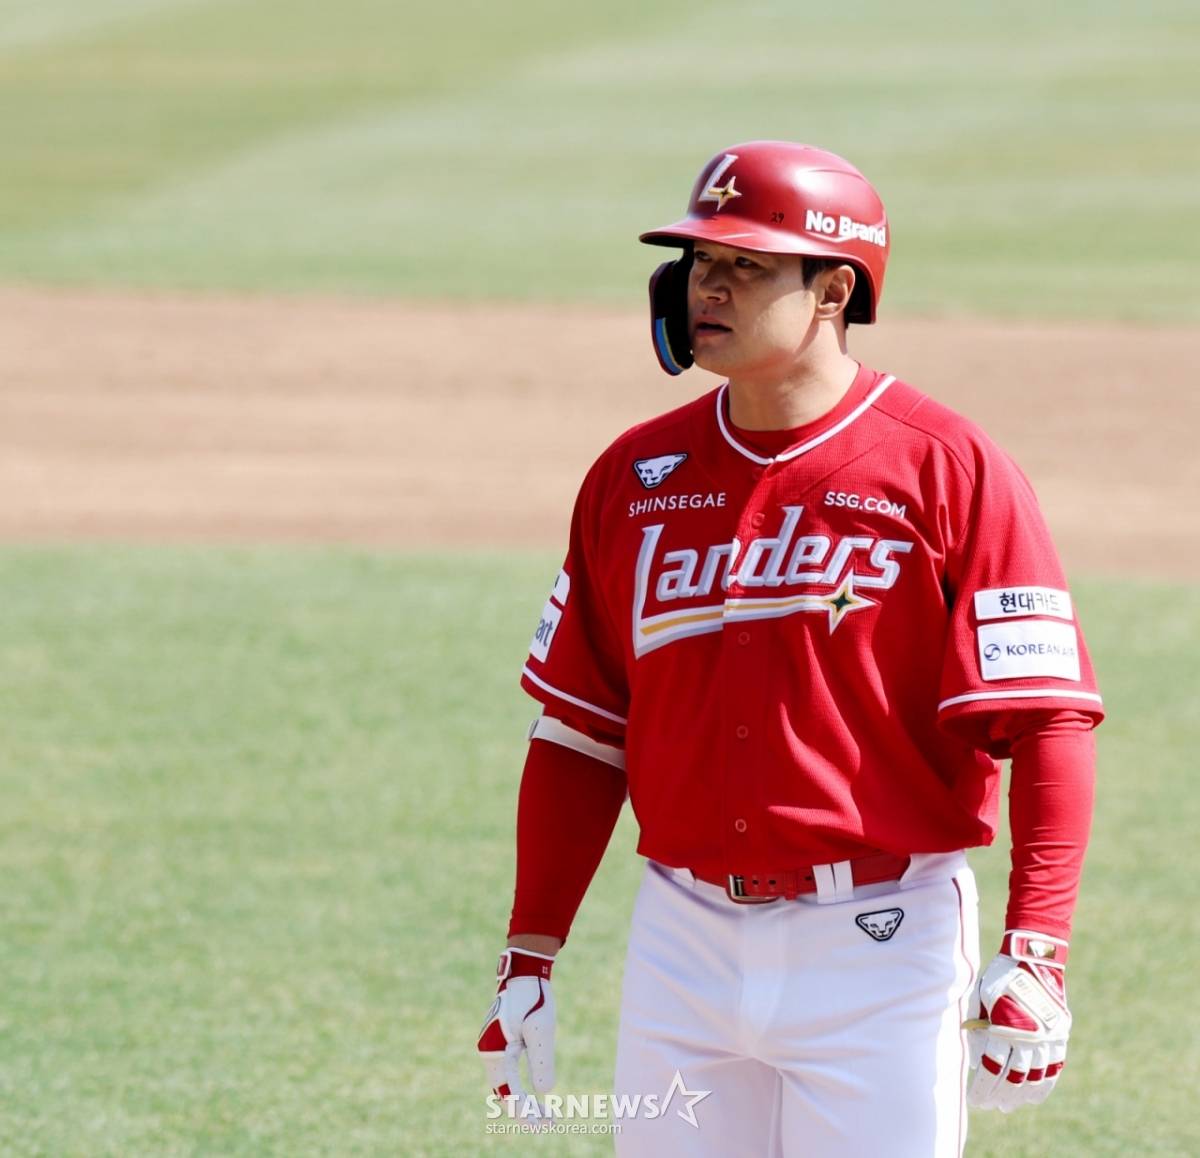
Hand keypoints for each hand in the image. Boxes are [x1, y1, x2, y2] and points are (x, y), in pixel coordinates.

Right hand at [477, 948, 556, 1111]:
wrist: (525, 972)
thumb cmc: (533, 997)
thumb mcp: (541, 1029)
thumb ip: (541, 1061)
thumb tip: (544, 1092)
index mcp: (494, 1051)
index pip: (507, 1093)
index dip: (525, 1111)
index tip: (545, 1122)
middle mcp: (488, 1051)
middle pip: (503, 1092)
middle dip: (525, 1110)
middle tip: (549, 1122)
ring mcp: (493, 1046)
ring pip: (505, 1083)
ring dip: (523, 1099)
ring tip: (545, 1113)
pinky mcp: (500, 1042)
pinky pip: (508, 1071)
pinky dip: (520, 1085)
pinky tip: (535, 1092)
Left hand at [966, 930, 1070, 1111]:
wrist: (1033, 957)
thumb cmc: (999, 976)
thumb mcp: (980, 995)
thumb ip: (976, 1025)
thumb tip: (976, 1060)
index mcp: (1004, 1025)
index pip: (992, 1066)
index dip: (983, 1087)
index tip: (975, 1100)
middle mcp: (1028, 1036)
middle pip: (1013, 1077)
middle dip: (999, 1094)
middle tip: (990, 1106)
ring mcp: (1047, 1037)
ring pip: (1035, 1077)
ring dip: (1021, 1094)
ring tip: (1009, 1105)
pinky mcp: (1059, 1035)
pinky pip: (1055, 1068)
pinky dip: (1045, 1084)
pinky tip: (1034, 1097)